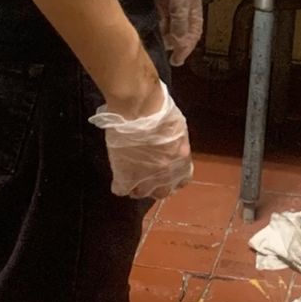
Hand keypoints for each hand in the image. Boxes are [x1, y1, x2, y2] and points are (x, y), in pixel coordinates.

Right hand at [89, 82, 193, 198]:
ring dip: (136, 187)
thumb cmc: (160, 109)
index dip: (173, 180)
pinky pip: (121, 189)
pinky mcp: (126, 175)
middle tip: (146, 178)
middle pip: (162, 192)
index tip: (165, 175)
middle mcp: (166, 173)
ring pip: (141, 194)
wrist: (140, 108)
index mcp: (182, 159)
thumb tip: (170, 148)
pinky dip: (119, 184)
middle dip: (155, 186)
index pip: (182, 180)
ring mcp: (145, 176)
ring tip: (131, 177)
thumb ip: (175, 143)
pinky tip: (118, 176)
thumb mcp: (177, 128)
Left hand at [159, 0, 203, 66]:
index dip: (185, 50)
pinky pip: (158, 23)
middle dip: (172, 44)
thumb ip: (181, 27)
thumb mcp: (181, 7)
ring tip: (156, 39)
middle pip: (179, 36)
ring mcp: (171, 12)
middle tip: (164, 50)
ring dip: (162, 36)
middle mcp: (183, 15)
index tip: (176, 61)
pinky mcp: (159, 8)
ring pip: (167, 31)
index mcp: (194, 15)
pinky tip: (150, 30)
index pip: (192, 37)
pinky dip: (155, 28)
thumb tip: (180, 47)